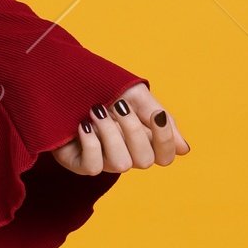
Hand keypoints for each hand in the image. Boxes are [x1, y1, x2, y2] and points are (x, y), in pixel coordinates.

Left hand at [52, 82, 188, 176]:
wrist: (63, 80)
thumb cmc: (101, 88)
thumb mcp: (134, 94)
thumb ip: (158, 116)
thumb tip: (184, 149)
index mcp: (142, 139)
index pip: (165, 156)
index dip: (165, 140)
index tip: (156, 115)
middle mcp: (125, 153)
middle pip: (145, 160)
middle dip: (133, 130)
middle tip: (118, 105)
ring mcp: (103, 161)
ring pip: (121, 164)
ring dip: (110, 133)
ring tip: (95, 110)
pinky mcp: (79, 164)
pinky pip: (93, 168)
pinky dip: (90, 143)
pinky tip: (83, 125)